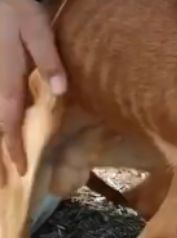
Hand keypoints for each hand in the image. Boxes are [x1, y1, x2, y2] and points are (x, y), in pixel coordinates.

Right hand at [0, 0, 66, 179]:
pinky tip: (9, 124)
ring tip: (7, 156)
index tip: (20, 169)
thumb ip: (49, 60)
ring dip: (1, 133)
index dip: (13, 146)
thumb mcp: (36, 29)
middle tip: (10, 173)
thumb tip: (61, 90)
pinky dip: (1, 116)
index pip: (8, 120)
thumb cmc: (15, 9)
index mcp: (6, 78)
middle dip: (4, 147)